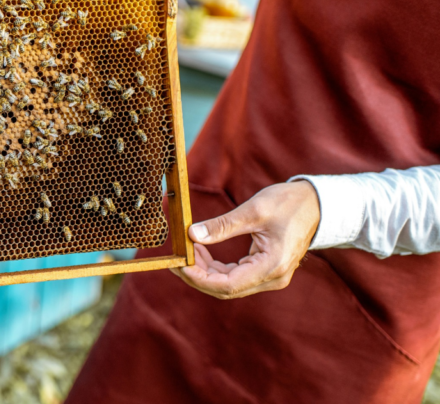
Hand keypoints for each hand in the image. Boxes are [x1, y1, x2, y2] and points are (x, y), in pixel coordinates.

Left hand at [170, 181, 320, 298]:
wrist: (318, 204)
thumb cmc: (290, 204)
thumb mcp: (254, 210)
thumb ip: (222, 226)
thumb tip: (192, 235)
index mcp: (271, 267)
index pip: (226, 285)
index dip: (198, 278)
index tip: (178, 264)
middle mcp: (272, 278)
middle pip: (225, 289)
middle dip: (197, 275)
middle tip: (175, 258)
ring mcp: (270, 277)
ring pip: (228, 284)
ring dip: (204, 270)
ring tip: (187, 250)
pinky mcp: (265, 270)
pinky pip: (235, 276)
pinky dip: (215, 266)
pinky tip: (201, 250)